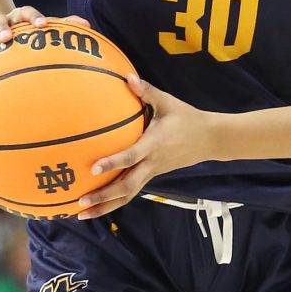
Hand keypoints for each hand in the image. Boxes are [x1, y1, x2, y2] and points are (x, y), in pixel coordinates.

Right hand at [0, 6, 58, 80]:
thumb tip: (87, 24)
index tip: (43, 25)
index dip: (34, 16)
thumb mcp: (42, 28)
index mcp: (18, 17)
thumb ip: (64, 26)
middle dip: (2, 28)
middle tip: (7, 38)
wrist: (0, 29)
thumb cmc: (28, 34)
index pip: (26, 11)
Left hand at [72, 76, 215, 219]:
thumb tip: (127, 76)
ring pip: (128, 196)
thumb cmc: (187, 118)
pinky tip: (98, 203)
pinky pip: (132, 191)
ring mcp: (152, 172)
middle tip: (80, 202)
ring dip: (105, 206)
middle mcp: (151, 163)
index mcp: (154, 145)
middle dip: (103, 196)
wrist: (210, 139)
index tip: (93, 167)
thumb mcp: (168, 102)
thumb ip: (146, 91)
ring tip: (82, 215)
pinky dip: (114, 200)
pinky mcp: (152, 175)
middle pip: (127, 187)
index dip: (113, 163)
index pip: (131, 157)